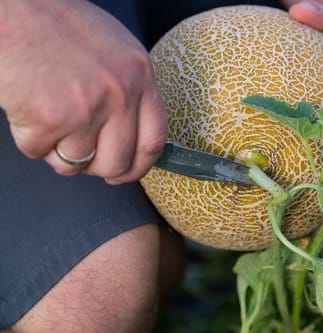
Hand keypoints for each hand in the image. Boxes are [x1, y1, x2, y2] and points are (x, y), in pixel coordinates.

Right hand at [0, 0, 167, 183]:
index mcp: (140, 75)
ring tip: (48, 117)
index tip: (127, 172)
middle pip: (117, 164)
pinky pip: (39, 152)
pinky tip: (28, 107)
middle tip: (82, 156)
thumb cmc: (56, 24)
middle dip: (96, 169)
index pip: (154, 140)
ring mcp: (87, 109)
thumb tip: (133, 133)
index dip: (140, 166)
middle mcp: (120, 95)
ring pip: (75, 164)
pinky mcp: (50, 120)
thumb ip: (130, 89)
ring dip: (58, 151)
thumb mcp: (115, 50)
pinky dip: (30, 138)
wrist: (11, 9)